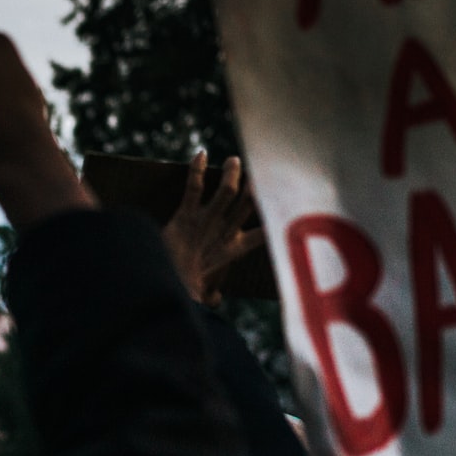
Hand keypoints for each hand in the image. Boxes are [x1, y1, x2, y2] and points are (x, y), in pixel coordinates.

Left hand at [161, 152, 264, 306]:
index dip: (277, 217)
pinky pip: (194, 189)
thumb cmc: (184, 290)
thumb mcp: (202, 292)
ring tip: (234, 160)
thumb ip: (211, 295)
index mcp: (233, 249)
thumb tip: (213, 302)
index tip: (292, 202)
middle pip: (247, 205)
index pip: (264, 232)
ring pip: (226, 193)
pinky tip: (200, 153)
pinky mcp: (184, 217)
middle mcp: (223, 233)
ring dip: (232, 174)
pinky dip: (197, 170)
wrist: (163, 289)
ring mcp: (205, 223)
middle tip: (265, 169)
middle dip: (257, 186)